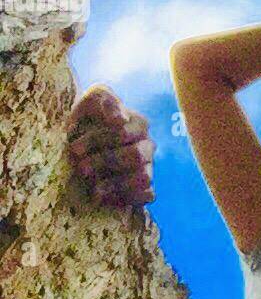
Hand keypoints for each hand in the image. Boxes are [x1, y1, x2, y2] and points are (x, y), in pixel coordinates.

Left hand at [67, 86, 155, 207]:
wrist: (82, 140)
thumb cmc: (88, 118)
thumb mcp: (93, 100)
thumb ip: (106, 101)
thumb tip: (120, 119)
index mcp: (139, 123)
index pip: (123, 133)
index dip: (98, 140)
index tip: (74, 148)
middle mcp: (147, 146)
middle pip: (135, 156)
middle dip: (105, 163)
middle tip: (82, 169)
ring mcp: (148, 167)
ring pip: (144, 178)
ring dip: (116, 184)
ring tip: (94, 190)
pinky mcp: (144, 188)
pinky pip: (146, 195)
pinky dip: (128, 198)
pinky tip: (105, 198)